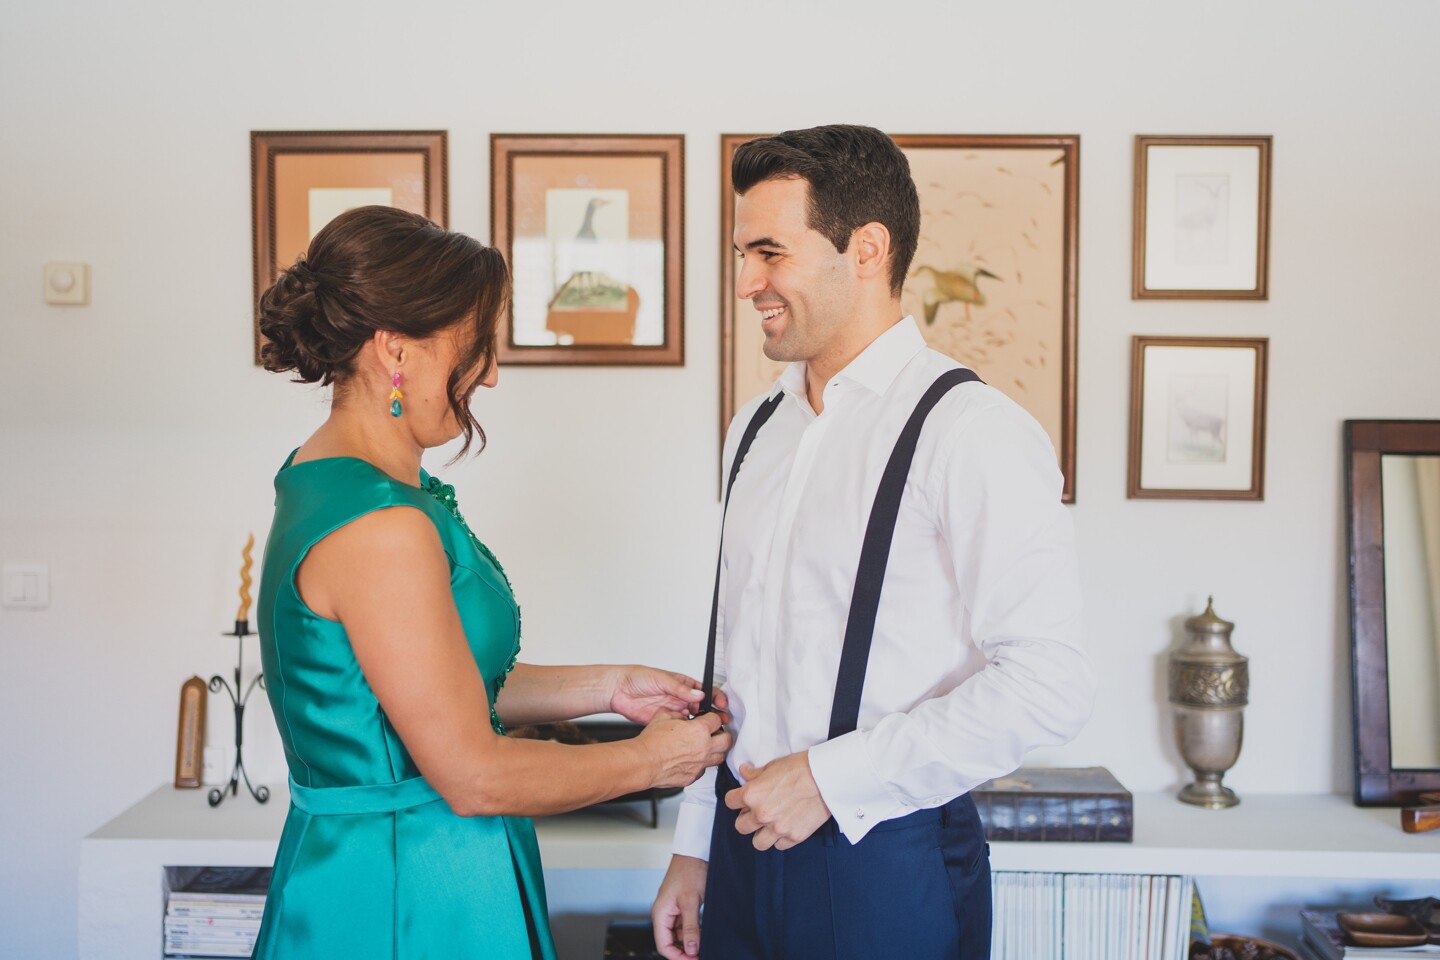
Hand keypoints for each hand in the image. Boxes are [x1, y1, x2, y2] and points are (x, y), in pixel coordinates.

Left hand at [608, 665, 729, 723]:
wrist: (618, 690)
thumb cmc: (638, 678)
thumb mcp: (661, 679)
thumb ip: (680, 688)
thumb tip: (699, 694)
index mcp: (683, 685)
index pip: (705, 691)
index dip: (716, 697)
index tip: (722, 704)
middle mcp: (681, 698)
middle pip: (703, 708)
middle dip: (714, 714)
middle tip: (721, 720)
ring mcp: (674, 711)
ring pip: (694, 720)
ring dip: (702, 725)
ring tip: (709, 730)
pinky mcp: (665, 722)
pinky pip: (680, 729)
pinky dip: (687, 733)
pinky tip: (691, 735)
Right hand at [636, 711, 732, 788]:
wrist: (643, 762)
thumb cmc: (652, 742)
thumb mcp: (665, 716)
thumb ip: (679, 715)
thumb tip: (683, 717)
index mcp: (700, 730)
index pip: (717, 720)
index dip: (711, 718)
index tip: (708, 719)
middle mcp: (704, 747)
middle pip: (727, 740)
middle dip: (722, 734)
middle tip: (715, 733)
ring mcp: (700, 764)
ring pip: (720, 757)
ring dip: (716, 750)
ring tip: (707, 747)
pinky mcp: (693, 776)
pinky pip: (704, 770)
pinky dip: (701, 764)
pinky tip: (692, 760)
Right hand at [651, 854, 707, 958]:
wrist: (695, 853)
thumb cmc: (689, 871)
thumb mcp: (691, 901)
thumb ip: (690, 927)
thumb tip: (691, 949)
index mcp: (660, 913)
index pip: (664, 945)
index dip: (678, 957)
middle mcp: (664, 914)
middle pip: (670, 942)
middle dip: (684, 952)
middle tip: (701, 956)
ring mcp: (672, 910)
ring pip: (678, 935)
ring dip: (690, 943)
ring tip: (704, 947)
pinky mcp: (681, 907)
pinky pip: (685, 926)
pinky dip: (693, 933)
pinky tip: (704, 935)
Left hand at [724, 752, 830, 850]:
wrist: (826, 778)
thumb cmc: (800, 767)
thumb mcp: (773, 765)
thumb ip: (755, 774)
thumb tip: (744, 772)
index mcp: (752, 795)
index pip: (729, 802)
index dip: (735, 799)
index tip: (741, 798)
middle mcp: (761, 815)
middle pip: (740, 826)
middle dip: (746, 818)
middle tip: (757, 811)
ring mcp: (778, 828)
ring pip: (758, 843)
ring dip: (761, 834)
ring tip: (770, 824)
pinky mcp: (794, 836)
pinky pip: (780, 845)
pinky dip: (781, 838)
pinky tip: (787, 826)